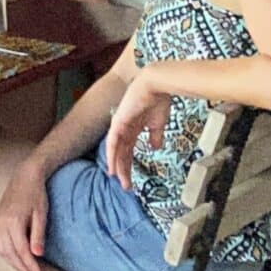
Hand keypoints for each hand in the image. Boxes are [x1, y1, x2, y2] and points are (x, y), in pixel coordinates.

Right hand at [0, 164, 49, 270]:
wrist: (25, 175)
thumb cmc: (37, 194)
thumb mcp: (41, 214)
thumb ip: (38, 235)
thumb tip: (37, 256)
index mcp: (13, 221)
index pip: (22, 251)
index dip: (30, 266)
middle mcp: (1, 223)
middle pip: (10, 253)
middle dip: (22, 268)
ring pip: (2, 250)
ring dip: (13, 263)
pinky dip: (7, 254)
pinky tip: (16, 259)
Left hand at [104, 75, 171, 191]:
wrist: (157, 85)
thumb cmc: (159, 99)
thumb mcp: (158, 123)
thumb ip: (155, 135)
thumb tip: (155, 148)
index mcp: (133, 128)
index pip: (129, 150)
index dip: (129, 165)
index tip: (132, 180)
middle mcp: (124, 128)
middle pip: (121, 153)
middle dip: (123, 170)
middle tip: (126, 186)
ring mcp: (120, 125)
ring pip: (116, 150)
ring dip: (117, 166)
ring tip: (119, 180)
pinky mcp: (118, 122)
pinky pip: (113, 142)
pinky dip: (111, 155)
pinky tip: (112, 168)